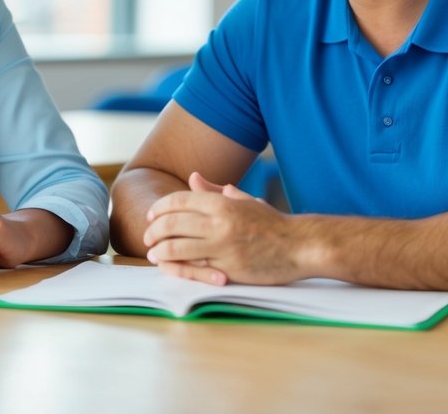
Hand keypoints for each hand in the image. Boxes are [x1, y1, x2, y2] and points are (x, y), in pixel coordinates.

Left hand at [143, 171, 299, 285]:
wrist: (299, 246)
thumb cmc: (271, 223)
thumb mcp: (243, 201)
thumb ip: (215, 192)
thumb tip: (193, 178)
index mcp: (222, 203)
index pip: (178, 201)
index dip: (159, 208)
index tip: (151, 215)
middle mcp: (219, 223)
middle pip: (171, 223)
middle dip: (153, 230)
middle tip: (147, 236)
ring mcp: (222, 248)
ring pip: (177, 247)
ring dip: (159, 251)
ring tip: (153, 253)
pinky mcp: (227, 270)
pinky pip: (194, 268)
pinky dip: (177, 267)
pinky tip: (169, 267)